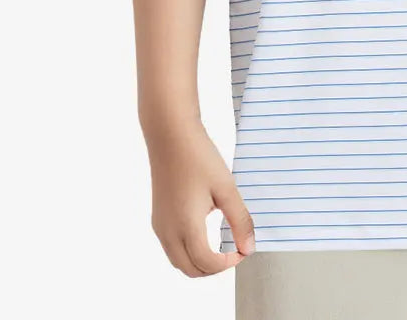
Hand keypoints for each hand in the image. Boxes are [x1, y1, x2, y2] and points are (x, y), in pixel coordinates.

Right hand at [144, 119, 255, 276]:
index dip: (229, 263)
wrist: (170, 135)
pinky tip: (203, 233)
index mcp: (186, 226)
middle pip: (191, 270)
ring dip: (200, 262)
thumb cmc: (198, 157)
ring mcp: (160, 226)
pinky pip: (172, 247)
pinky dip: (188, 251)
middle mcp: (168, 232)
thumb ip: (240, 220)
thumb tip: (248, 247)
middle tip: (233, 251)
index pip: (207, 264)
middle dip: (214, 268)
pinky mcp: (157, 218)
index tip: (243, 249)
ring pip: (179, 261)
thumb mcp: (226, 188)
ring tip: (220, 245)